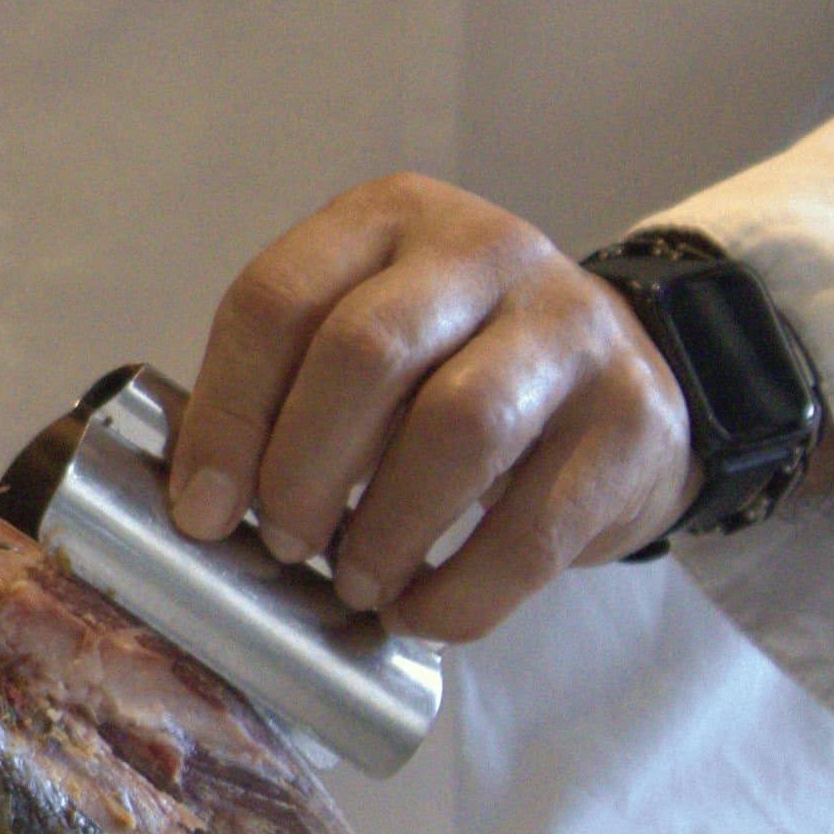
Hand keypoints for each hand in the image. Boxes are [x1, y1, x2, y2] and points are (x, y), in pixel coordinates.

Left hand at [164, 174, 696, 641]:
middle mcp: (484, 250)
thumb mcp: (364, 345)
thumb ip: (285, 392)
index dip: (224, 416)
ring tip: (355, 585)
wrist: (618, 381)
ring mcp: (570, 324)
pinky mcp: (633, 414)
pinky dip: (462, 591)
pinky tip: (421, 612)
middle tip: (283, 544)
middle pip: (365, 352)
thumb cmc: (448, 372)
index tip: (201, 511)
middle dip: (302, 470)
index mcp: (385, 220)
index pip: (276, 300)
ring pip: (457, 428)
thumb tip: (200, 504)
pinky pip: (536, 524)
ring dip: (384, 531)